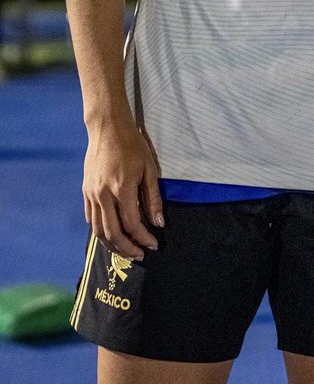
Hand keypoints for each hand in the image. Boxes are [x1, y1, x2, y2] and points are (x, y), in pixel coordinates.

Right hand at [83, 118, 163, 258]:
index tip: (154, 244)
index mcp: (122, 188)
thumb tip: (159, 223)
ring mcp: (92, 194)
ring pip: (98, 230)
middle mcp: (103, 195)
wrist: (107, 129)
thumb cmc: (132, 145)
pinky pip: (91, 219)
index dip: (143, 238)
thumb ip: (153, 198)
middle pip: (113, 232)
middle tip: (141, 254)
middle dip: (128, 248)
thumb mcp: (149, 169)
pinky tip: (111, 235)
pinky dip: (100, 232)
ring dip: (112, 245)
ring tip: (126, 250)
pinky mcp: (85, 192)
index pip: (132, 224)